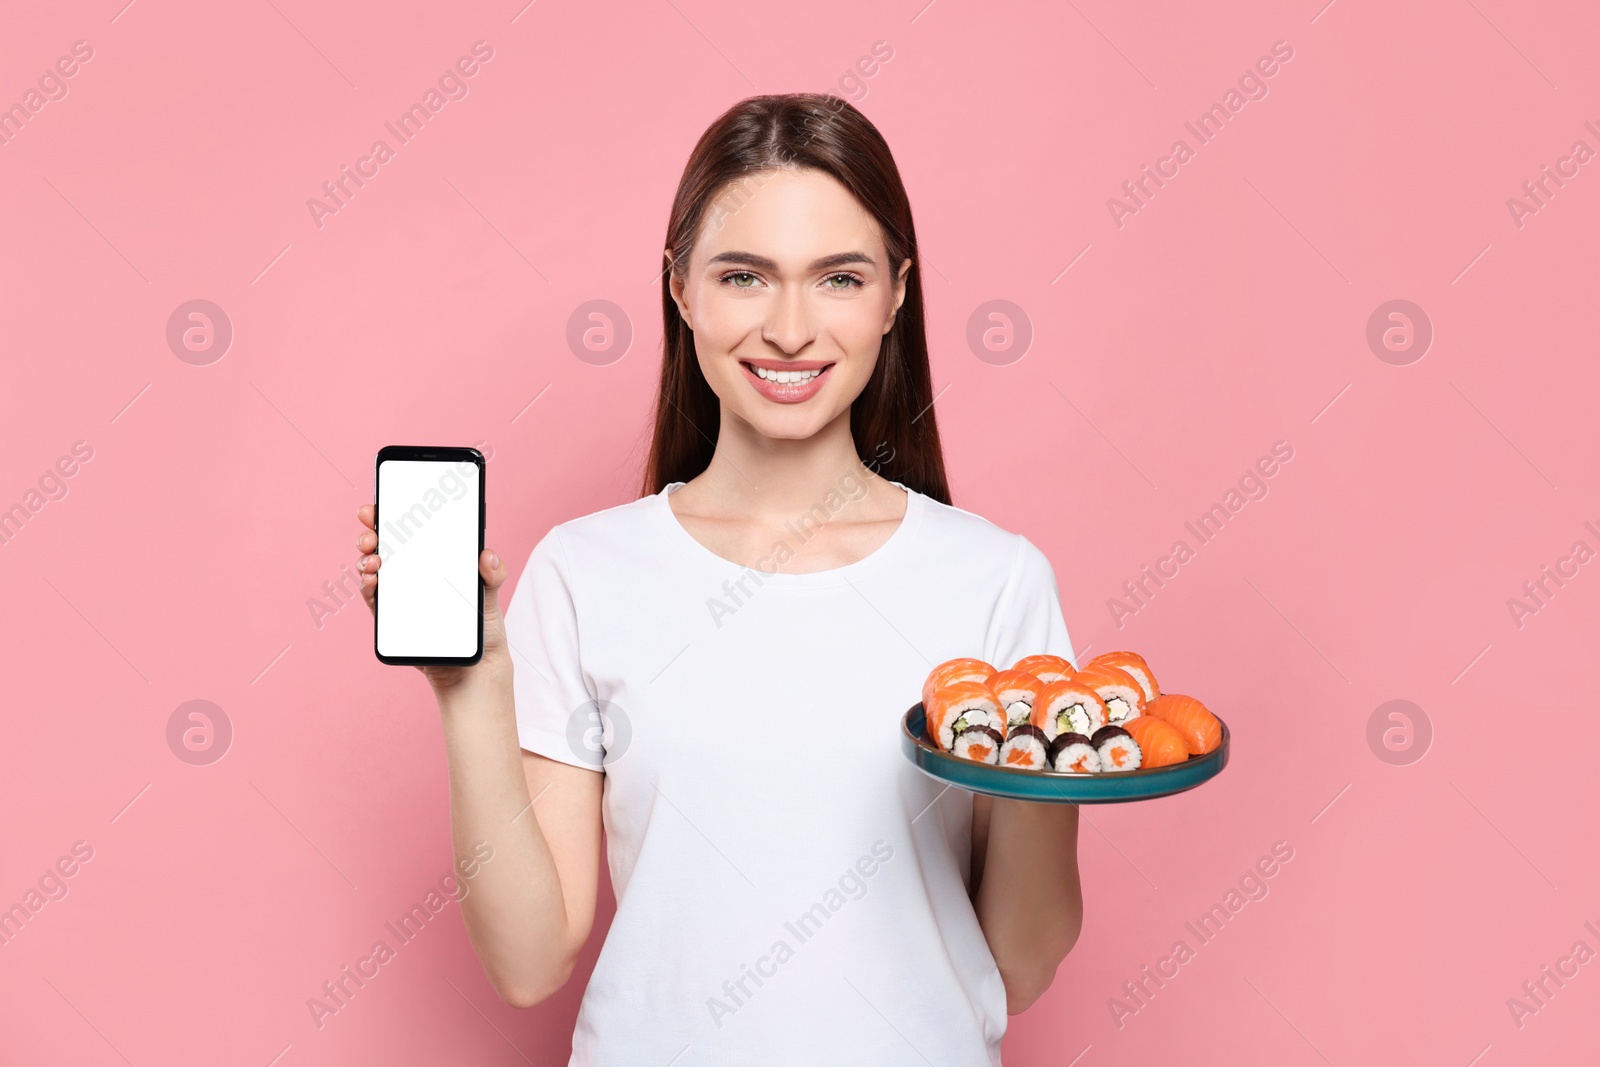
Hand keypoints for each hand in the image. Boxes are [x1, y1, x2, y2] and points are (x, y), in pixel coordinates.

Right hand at [356, 504, 509, 689]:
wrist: (474, 665)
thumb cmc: (482, 624)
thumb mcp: (491, 593)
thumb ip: (493, 573)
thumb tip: (487, 555)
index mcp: (433, 558)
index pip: (407, 529)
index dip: (388, 515)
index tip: (376, 507)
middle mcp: (411, 572)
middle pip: (384, 545)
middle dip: (371, 534)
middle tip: (372, 535)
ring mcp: (399, 593)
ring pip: (373, 569)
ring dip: (366, 560)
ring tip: (374, 560)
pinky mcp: (392, 617)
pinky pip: (374, 599)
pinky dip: (368, 587)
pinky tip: (371, 580)